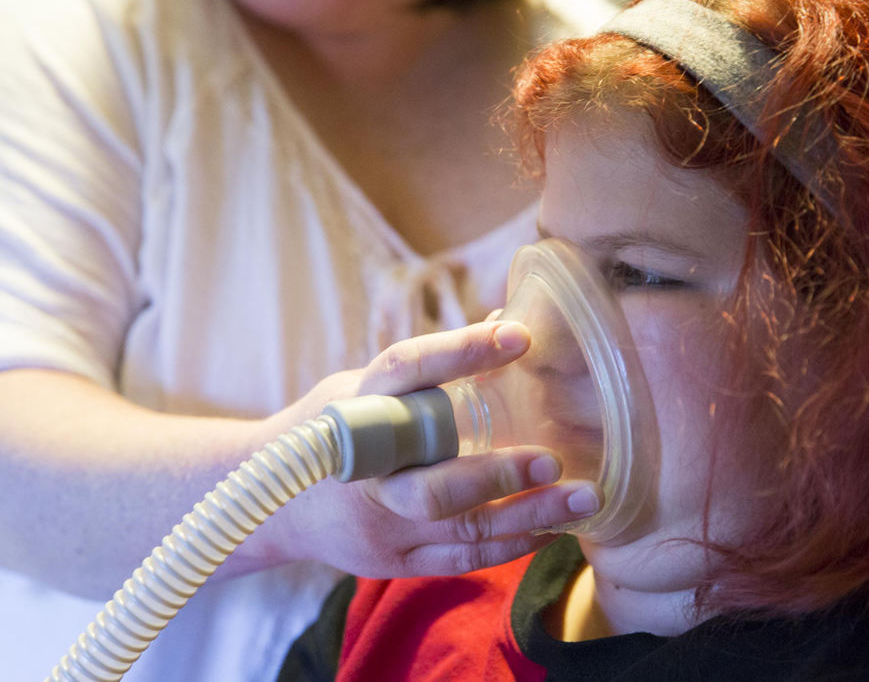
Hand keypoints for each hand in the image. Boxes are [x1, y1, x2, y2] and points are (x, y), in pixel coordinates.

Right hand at [241, 320, 600, 577]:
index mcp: (355, 409)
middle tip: (555, 459)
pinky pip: (460, 559)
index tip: (518, 336)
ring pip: (459, 529)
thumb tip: (505, 319)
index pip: (406, 372)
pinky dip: (511, 544)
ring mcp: (378, 525)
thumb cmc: (332, 429)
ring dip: (528, 515)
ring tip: (583, 500)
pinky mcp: (391, 561)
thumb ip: (426, 370)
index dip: (460, 351)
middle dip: (498, 474)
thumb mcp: (361, 386)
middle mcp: (365, 472)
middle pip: (433, 484)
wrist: (271, 501)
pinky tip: (550, 528)